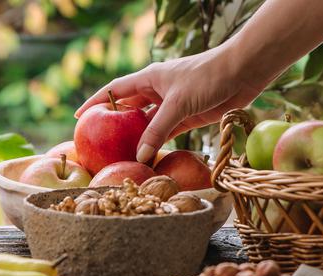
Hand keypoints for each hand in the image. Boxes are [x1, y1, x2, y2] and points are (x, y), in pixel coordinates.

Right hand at [75, 44, 264, 162]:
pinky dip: (156, 144)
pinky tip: (147, 157)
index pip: (114, 91)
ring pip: (147, 124)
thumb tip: (139, 155)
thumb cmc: (208, 78)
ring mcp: (171, 105)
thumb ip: (157, 131)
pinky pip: (165, 133)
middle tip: (98, 144)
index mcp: (148, 79)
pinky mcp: (187, 117)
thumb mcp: (178, 105)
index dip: (95, 103)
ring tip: (120, 156)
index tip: (79, 117)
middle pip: (128, 110)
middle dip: (114, 125)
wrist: (243, 72)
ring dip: (136, 139)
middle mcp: (157, 91)